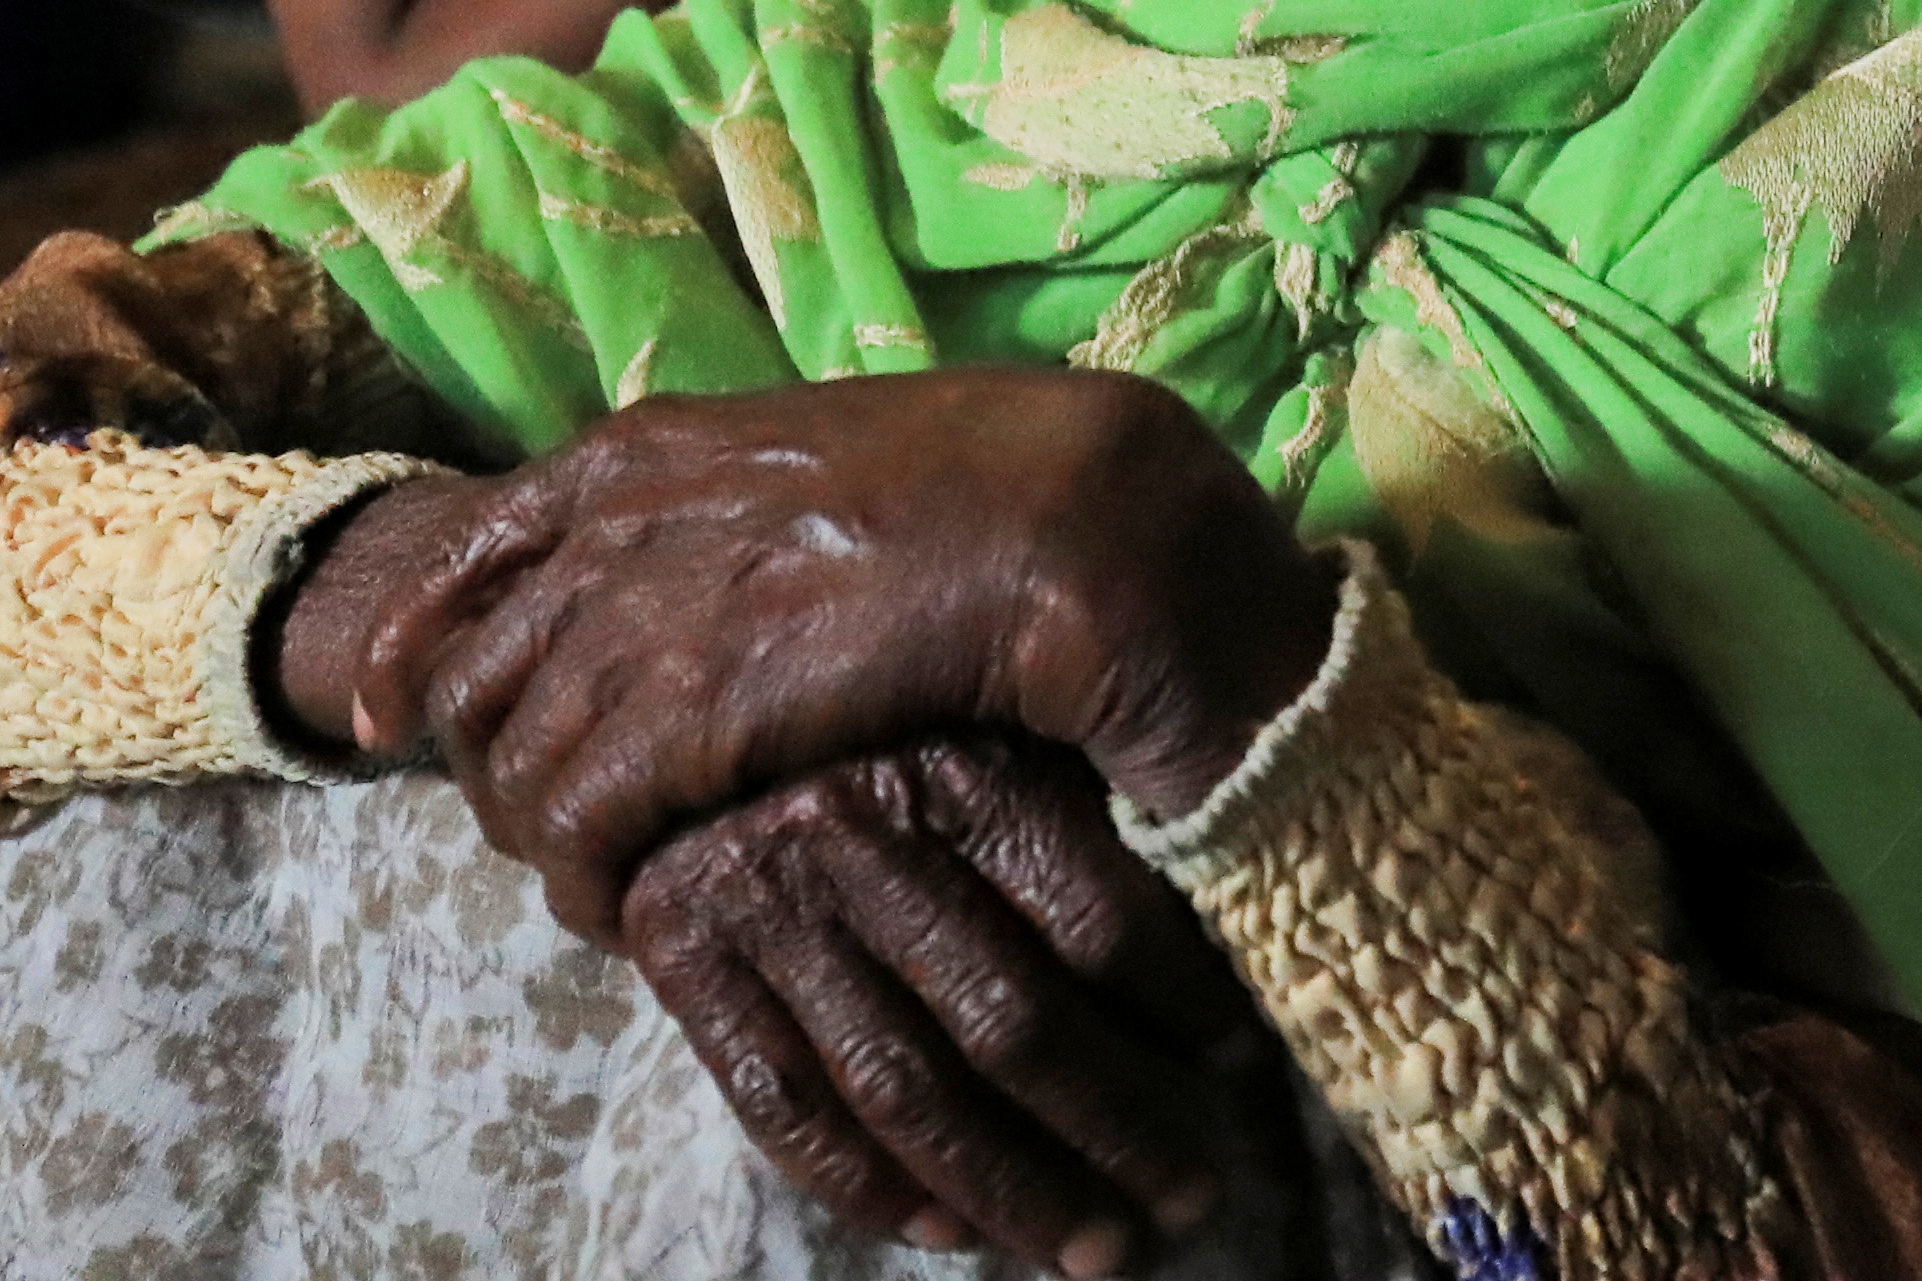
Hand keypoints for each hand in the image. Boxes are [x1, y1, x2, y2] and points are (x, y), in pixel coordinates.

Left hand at [278, 369, 1336, 947]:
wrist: (1068, 522)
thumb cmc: (984, 489)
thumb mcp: (818, 451)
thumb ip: (733, 493)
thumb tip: (705, 548)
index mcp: (646, 449)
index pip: (471, 547)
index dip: (416, 642)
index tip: (390, 709)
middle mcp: (618, 526)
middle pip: (471, 674)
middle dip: (486, 762)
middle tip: (544, 825)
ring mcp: (646, 617)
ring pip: (510, 764)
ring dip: (543, 841)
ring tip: (597, 883)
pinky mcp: (687, 718)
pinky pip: (574, 828)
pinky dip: (586, 884)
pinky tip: (629, 912)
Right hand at [625, 733, 1249, 1275]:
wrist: (689, 695)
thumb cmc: (890, 709)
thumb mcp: (1000, 713)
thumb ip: (1082, 798)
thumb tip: (1228, 905)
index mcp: (957, 759)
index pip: (1098, 917)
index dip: (1183, 1007)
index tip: (1240, 1065)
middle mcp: (853, 827)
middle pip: (1010, 1021)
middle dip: (1115, 1129)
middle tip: (1190, 1199)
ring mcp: (761, 900)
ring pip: (906, 1088)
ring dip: (1012, 1188)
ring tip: (1096, 1249)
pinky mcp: (681, 955)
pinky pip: (785, 1106)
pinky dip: (870, 1186)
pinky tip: (950, 1232)